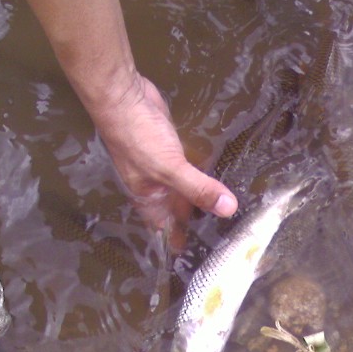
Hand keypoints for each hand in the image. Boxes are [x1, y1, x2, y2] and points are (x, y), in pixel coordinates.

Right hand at [92, 74, 237, 230]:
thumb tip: (228, 210)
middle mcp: (155, 184)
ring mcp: (163, 164)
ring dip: (201, 194)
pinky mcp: (171, 145)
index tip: (203, 254)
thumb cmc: (138, 139)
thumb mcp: (169, 169)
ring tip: (226, 206)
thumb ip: (198, 189)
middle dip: (196, 219)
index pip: (166, 227)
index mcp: (149, 197)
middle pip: (178, 208)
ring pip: (184, 186)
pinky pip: (188, 164)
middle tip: (225, 231)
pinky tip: (217, 171)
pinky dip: (201, 170)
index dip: (181, 240)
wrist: (123, 97)